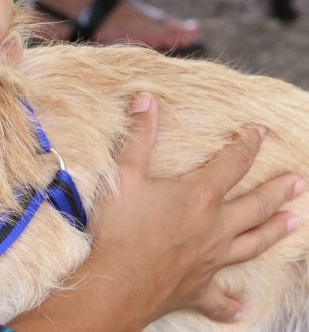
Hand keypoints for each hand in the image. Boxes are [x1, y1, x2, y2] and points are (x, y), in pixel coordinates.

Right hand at [94, 93, 302, 324]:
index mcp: (199, 196)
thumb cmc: (121, 228)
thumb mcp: (125, 174)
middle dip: (277, 190)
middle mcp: (214, 227)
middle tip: (298, 180)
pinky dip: (229, 304)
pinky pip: (219, 297)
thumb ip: (138, 135)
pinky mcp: (199, 287)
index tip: (259, 132)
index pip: (232, 163)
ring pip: (252, 244)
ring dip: (274, 232)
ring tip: (293, 223)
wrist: (117, 282)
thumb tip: (147, 100)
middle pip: (255, 205)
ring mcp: (211, 259)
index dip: (247, 144)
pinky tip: (238, 308)